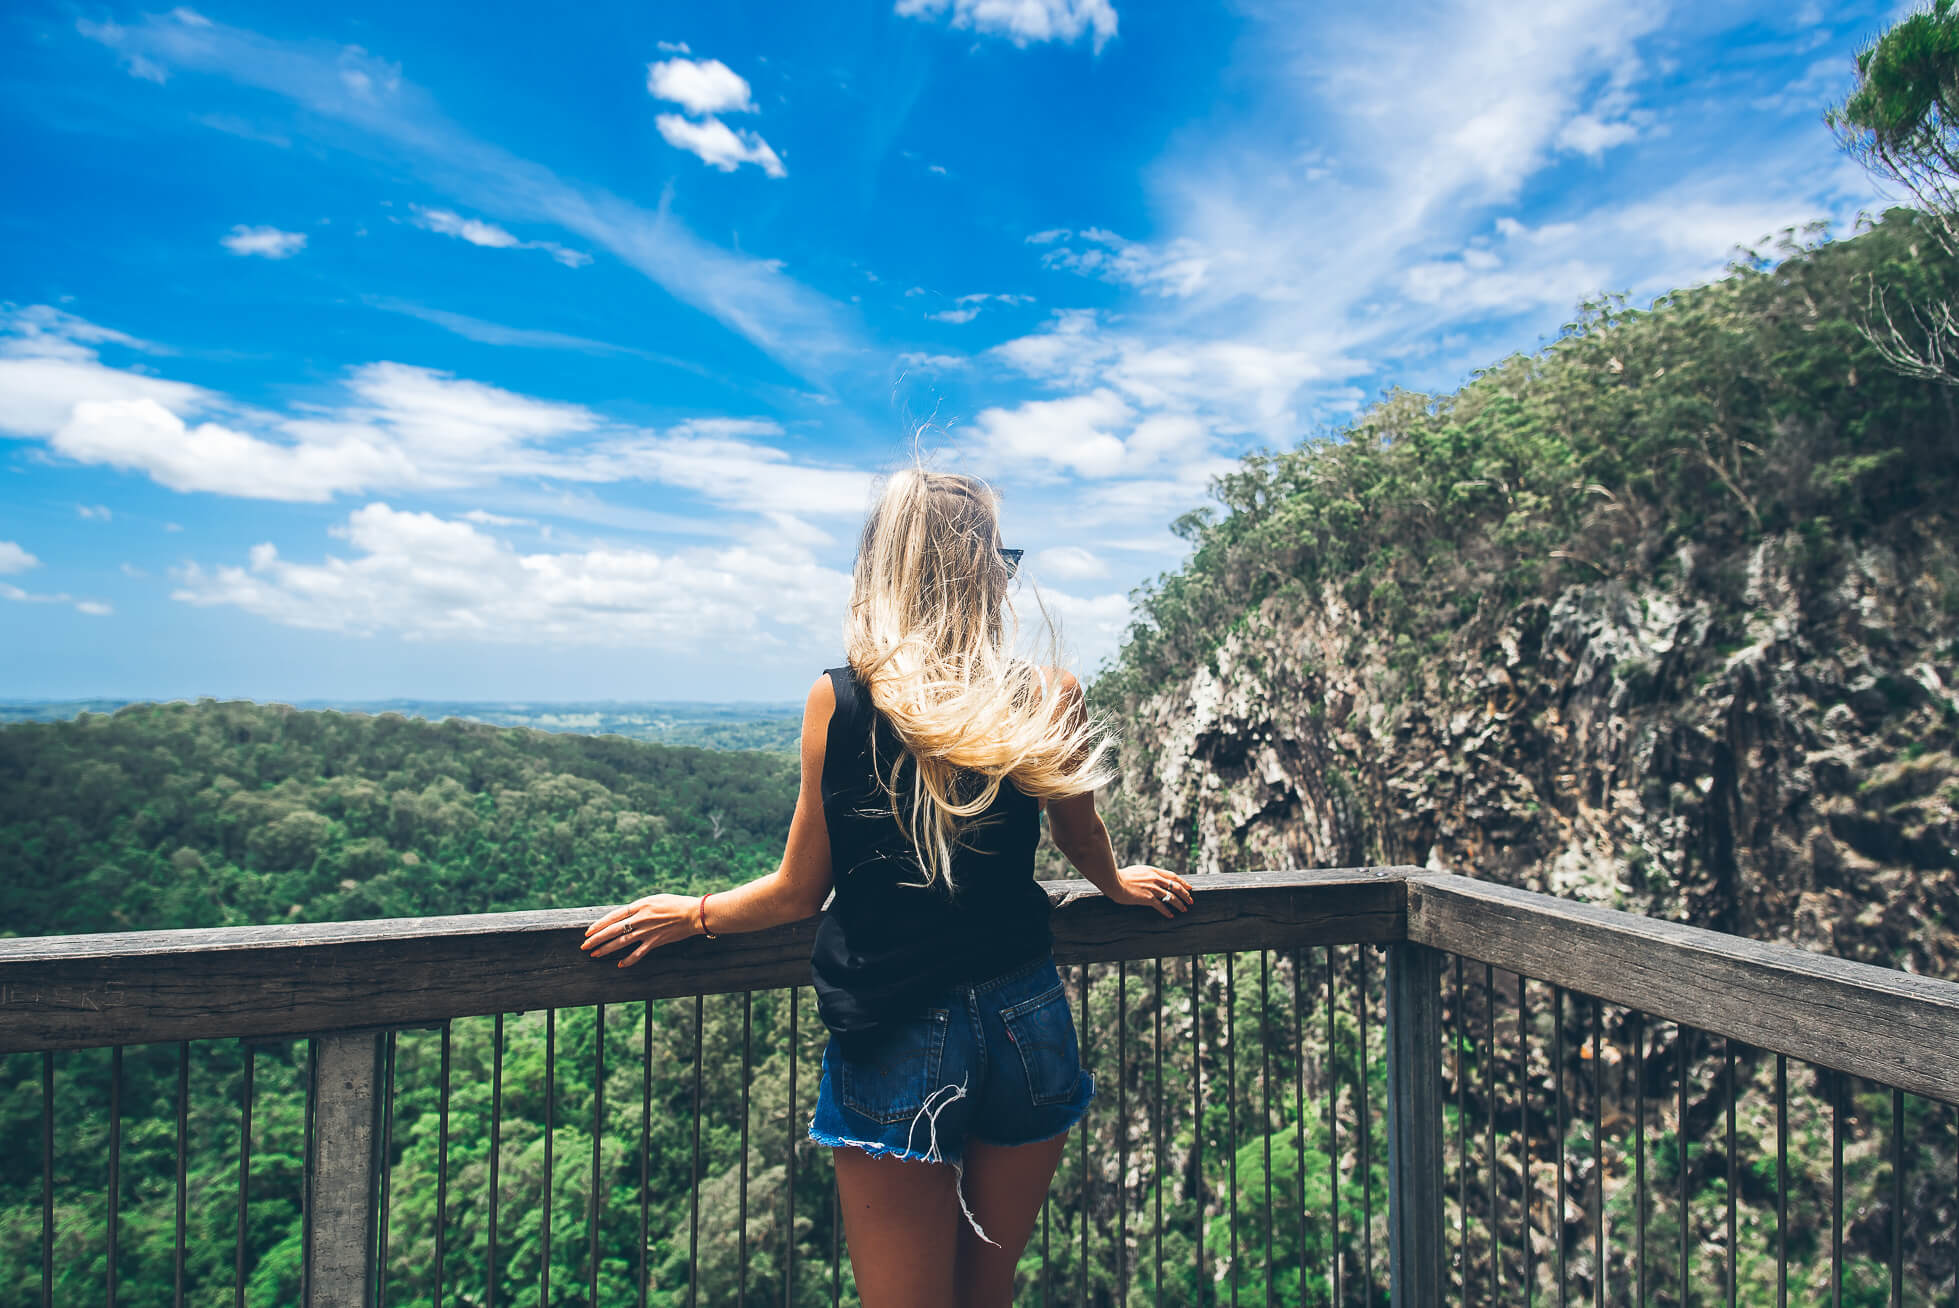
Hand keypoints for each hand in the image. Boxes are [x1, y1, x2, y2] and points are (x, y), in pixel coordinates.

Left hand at [581, 894, 700, 967]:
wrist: (693, 914)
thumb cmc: (675, 904)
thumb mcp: (654, 899)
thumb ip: (639, 907)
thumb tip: (625, 915)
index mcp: (639, 906)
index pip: (613, 916)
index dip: (599, 925)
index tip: (588, 931)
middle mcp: (640, 919)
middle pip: (612, 930)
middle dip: (596, 939)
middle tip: (584, 946)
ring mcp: (646, 931)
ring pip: (621, 942)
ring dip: (606, 949)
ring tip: (595, 954)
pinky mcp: (655, 942)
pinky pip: (638, 953)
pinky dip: (628, 960)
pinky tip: (620, 964)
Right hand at [1106, 865, 1194, 918]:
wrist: (1114, 881)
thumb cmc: (1121, 876)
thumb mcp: (1137, 871)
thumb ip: (1147, 874)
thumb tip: (1152, 877)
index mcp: (1153, 871)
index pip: (1173, 876)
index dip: (1183, 882)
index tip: (1189, 887)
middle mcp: (1155, 878)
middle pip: (1176, 886)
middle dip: (1185, 894)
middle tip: (1191, 901)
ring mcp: (1152, 888)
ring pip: (1171, 897)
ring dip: (1180, 904)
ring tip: (1184, 909)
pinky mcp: (1147, 897)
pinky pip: (1161, 905)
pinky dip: (1167, 911)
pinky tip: (1170, 916)